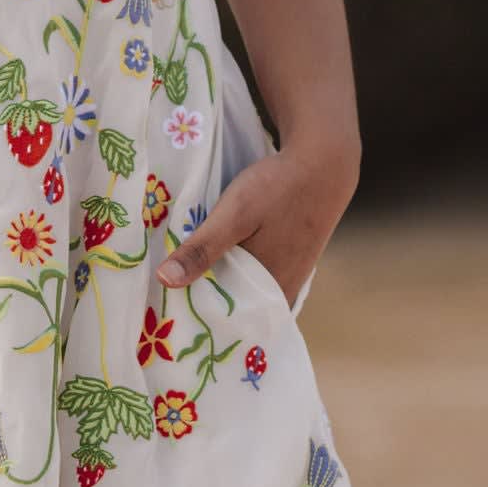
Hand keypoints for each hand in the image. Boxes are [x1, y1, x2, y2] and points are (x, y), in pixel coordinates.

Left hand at [153, 130, 360, 310]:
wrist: (323, 164)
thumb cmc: (278, 189)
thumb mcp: (234, 215)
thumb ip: (202, 249)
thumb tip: (164, 282)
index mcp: (268, 290)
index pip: (225, 322)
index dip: (196, 320)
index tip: (166, 315)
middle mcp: (281, 291)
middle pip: (235, 309)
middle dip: (205, 305)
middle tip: (167, 300)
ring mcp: (289, 276)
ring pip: (246, 292)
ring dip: (220, 287)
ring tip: (185, 281)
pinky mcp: (291, 261)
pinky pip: (258, 277)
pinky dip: (237, 273)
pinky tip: (218, 261)